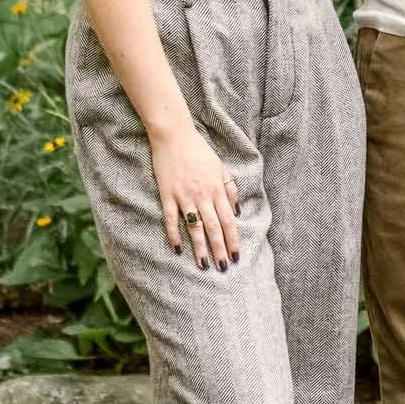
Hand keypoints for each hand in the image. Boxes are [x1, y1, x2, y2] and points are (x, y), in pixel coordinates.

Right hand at [149, 122, 240, 270]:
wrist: (174, 136)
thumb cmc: (199, 151)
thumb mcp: (220, 167)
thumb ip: (230, 188)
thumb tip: (237, 210)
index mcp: (217, 189)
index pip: (228, 220)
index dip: (233, 239)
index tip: (236, 256)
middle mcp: (203, 195)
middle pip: (214, 227)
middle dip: (219, 249)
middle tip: (223, 267)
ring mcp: (184, 196)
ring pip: (195, 227)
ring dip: (200, 247)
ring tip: (204, 264)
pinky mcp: (167, 195)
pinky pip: (172, 218)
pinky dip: (174, 234)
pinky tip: (178, 249)